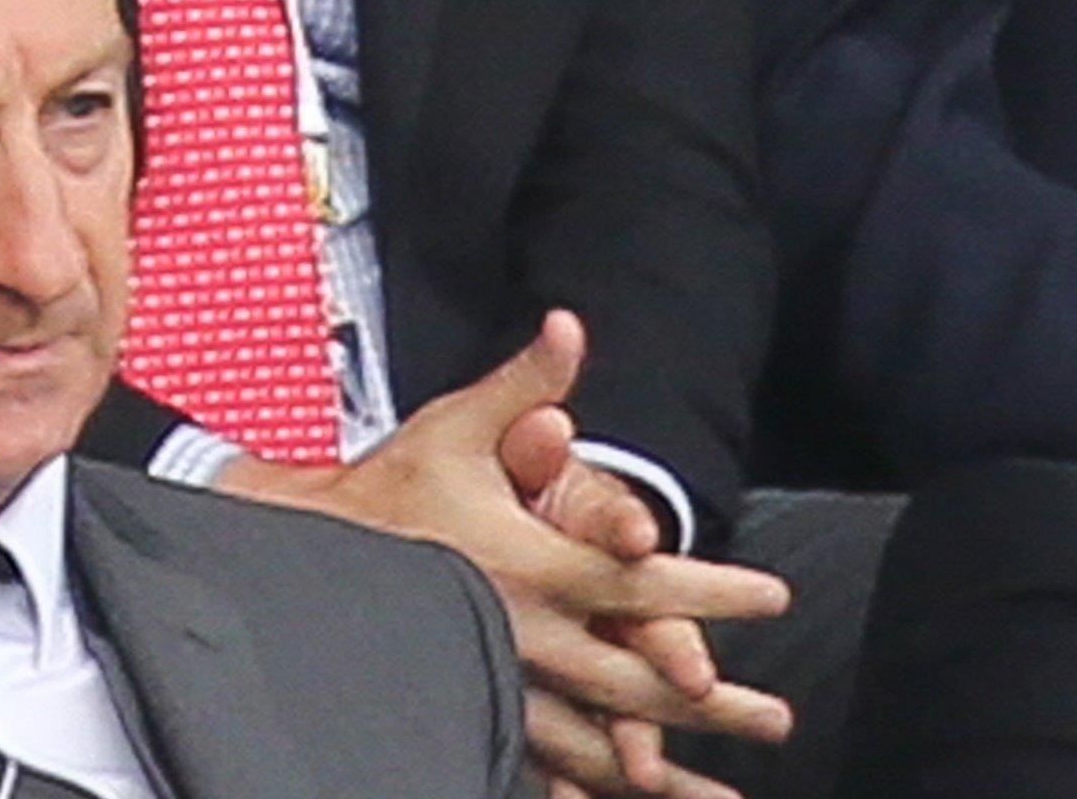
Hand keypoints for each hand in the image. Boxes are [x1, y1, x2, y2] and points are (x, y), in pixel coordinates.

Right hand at [217, 312, 790, 796]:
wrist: (302, 550)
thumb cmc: (389, 487)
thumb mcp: (457, 426)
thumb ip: (525, 383)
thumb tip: (568, 324)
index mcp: (528, 564)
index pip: (639, 584)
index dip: (711, 592)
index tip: (773, 598)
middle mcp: (517, 631)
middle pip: (631, 679)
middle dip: (708, 701)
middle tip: (774, 718)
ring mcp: (492, 681)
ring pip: (589, 740)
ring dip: (660, 768)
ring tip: (719, 795)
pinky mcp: (466, 707)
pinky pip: (537, 764)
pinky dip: (583, 790)